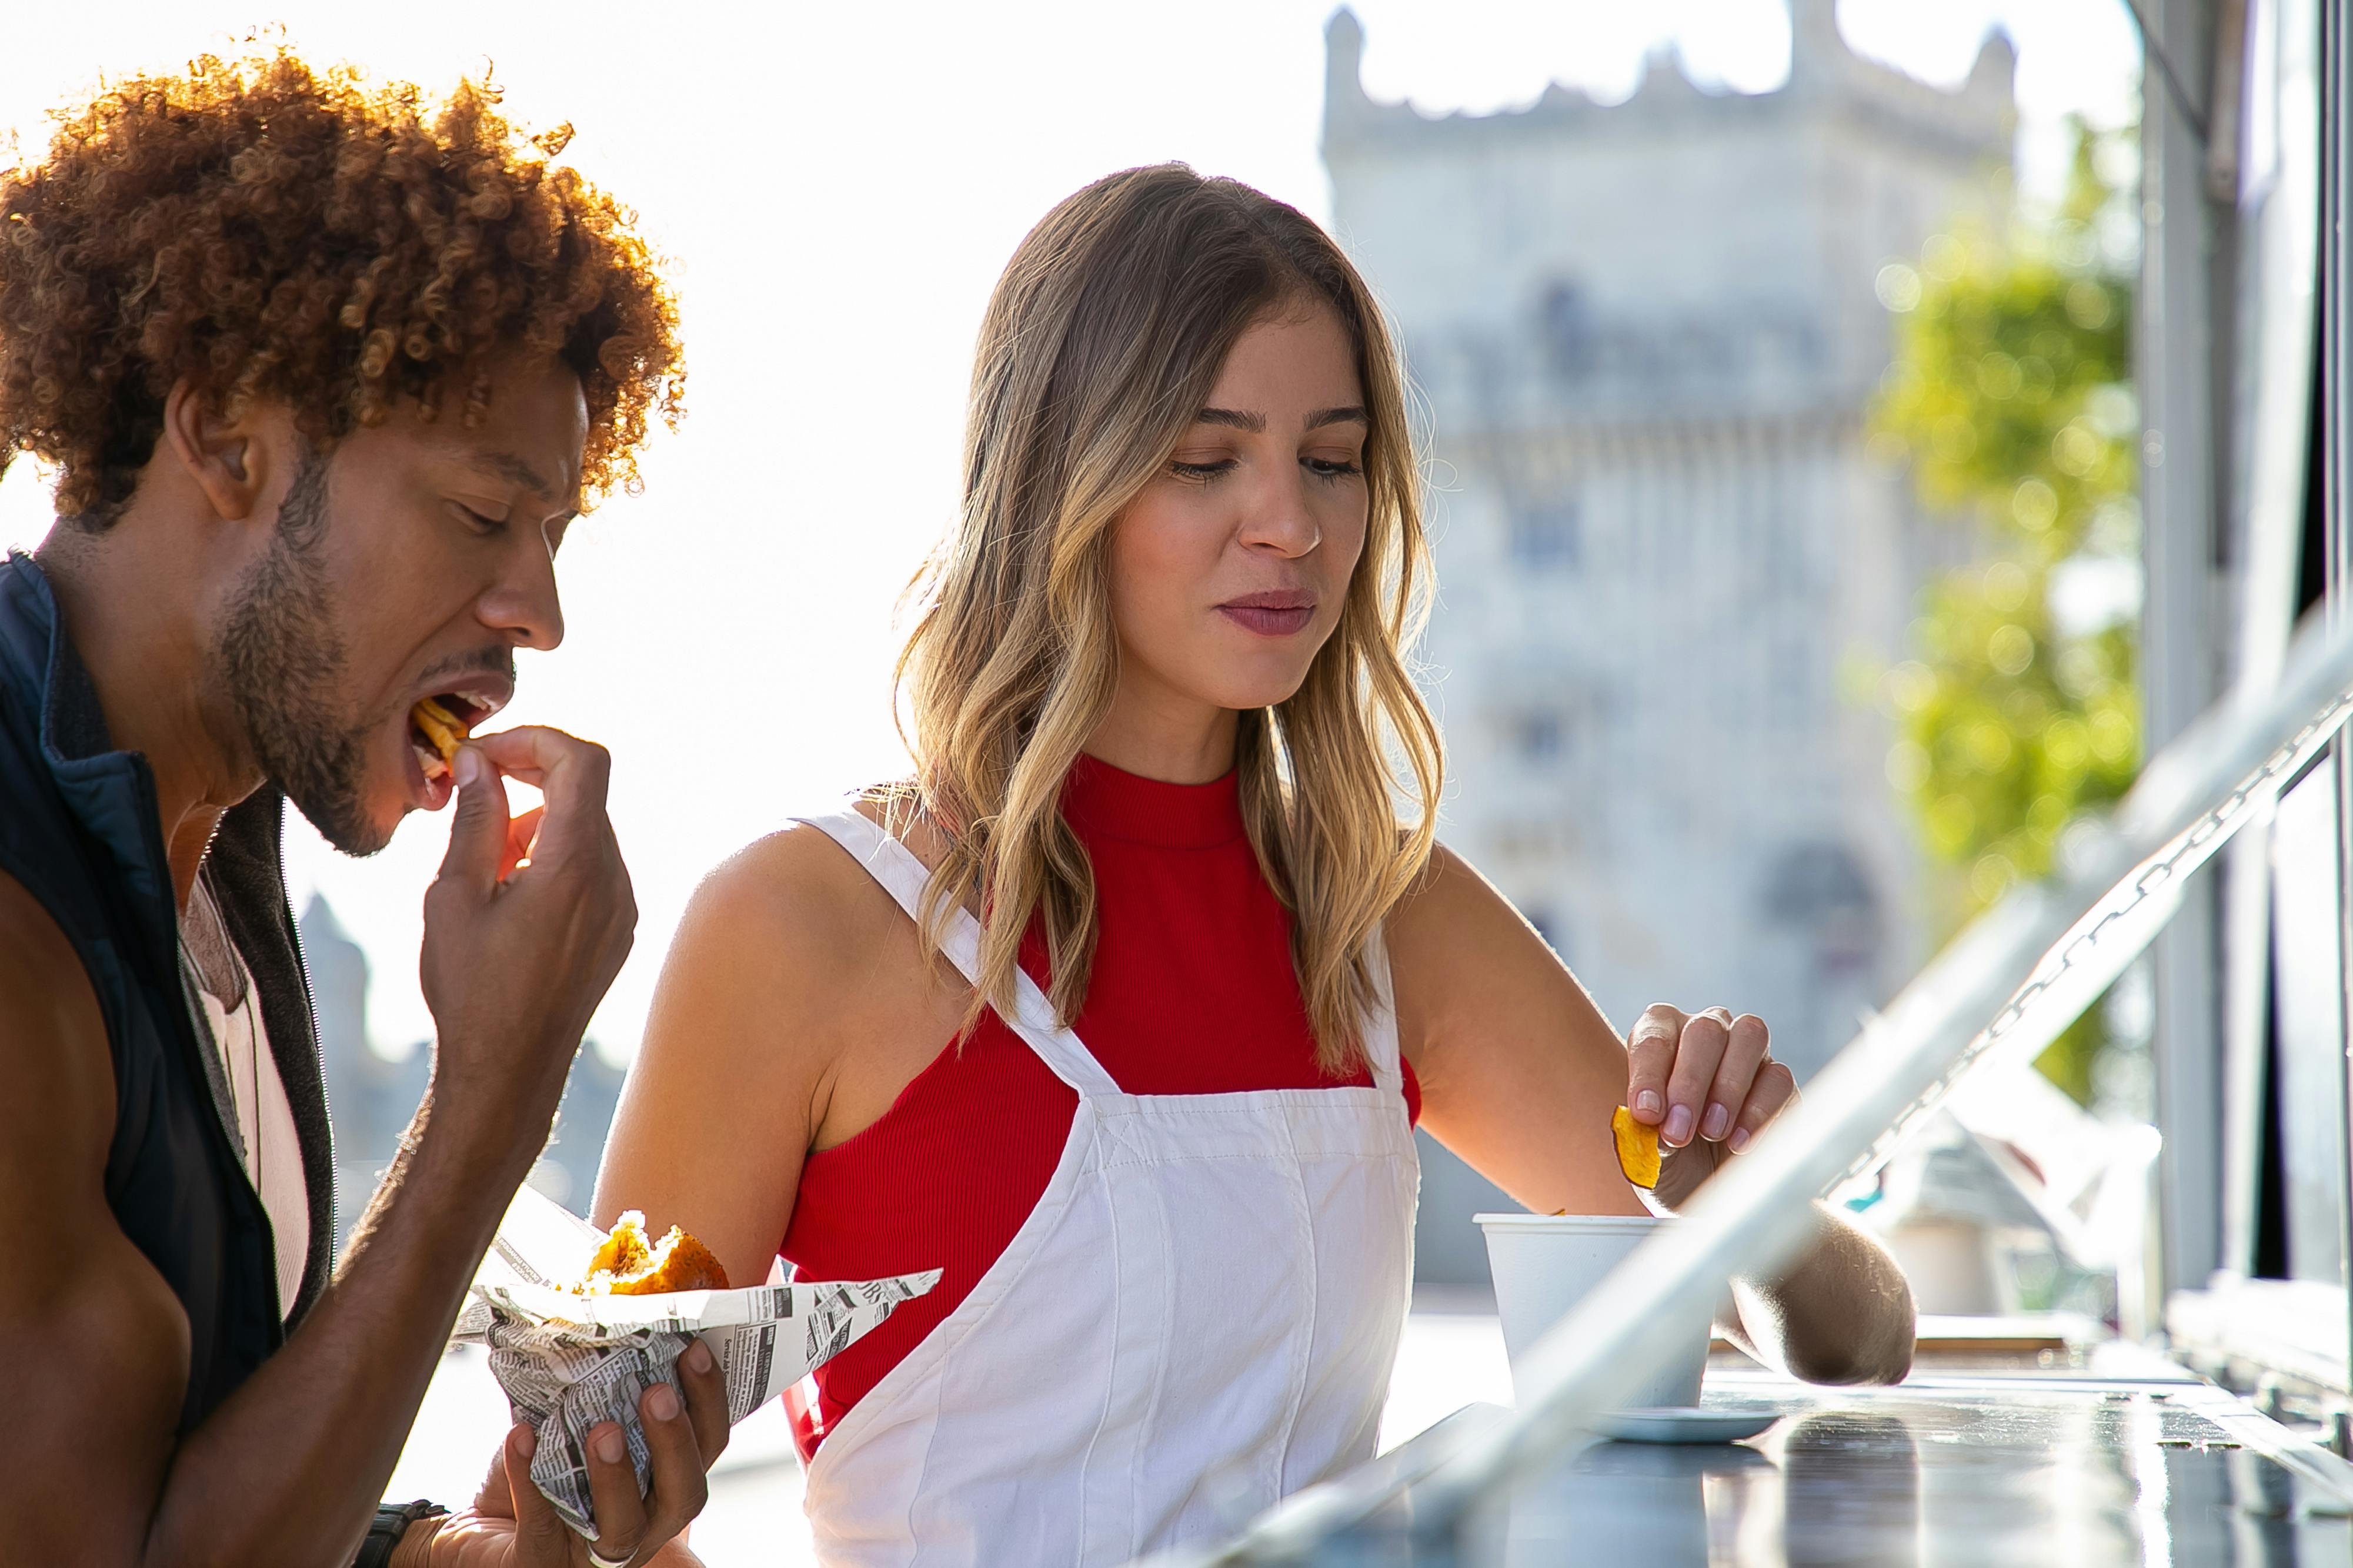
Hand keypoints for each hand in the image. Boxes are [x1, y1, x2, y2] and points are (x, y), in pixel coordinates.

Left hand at [397, 1341, 731, 1567]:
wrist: (481, 1526)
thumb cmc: (542, 1467)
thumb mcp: (576, 1418)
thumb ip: (600, 1379)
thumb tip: (610, 1301)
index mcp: (661, 1482)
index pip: (708, 1446)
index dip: (709, 1401)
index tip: (693, 1349)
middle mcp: (642, 1524)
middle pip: (685, 1496)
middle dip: (675, 1442)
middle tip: (656, 1394)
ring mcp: (593, 1554)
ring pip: (624, 1529)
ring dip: (617, 1475)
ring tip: (600, 1428)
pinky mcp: (540, 1565)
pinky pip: (542, 1530)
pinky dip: (530, 1481)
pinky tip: (519, 1436)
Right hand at [419, 727, 636, 1141]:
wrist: (509, 1072)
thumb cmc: (471, 991)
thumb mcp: (454, 896)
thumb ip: (475, 820)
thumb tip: (480, 762)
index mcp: (576, 867)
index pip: (583, 761)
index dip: (534, 739)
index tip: (485, 754)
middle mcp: (615, 881)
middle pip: (588, 789)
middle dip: (531, 773)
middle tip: (475, 784)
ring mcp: (625, 906)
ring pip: (590, 827)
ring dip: (540, 818)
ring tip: (486, 859)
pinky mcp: (621, 928)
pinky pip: (596, 866)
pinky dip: (556, 853)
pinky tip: (512, 889)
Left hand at [1623, 1004, 1795, 1209]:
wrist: (1699, 1189)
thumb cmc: (1663, 1155)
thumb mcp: (1643, 1144)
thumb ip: (1637, 1124)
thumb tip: (1650, 1113)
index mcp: (1662, 1033)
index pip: (1655, 1036)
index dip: (1649, 1074)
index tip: (1646, 1114)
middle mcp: (1706, 1032)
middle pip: (1706, 1030)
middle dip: (1690, 1083)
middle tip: (1678, 1131)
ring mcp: (1747, 1052)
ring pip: (1750, 1037)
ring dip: (1728, 1088)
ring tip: (1711, 1133)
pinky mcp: (1779, 1082)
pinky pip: (1779, 1078)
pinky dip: (1758, 1111)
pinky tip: (1738, 1144)